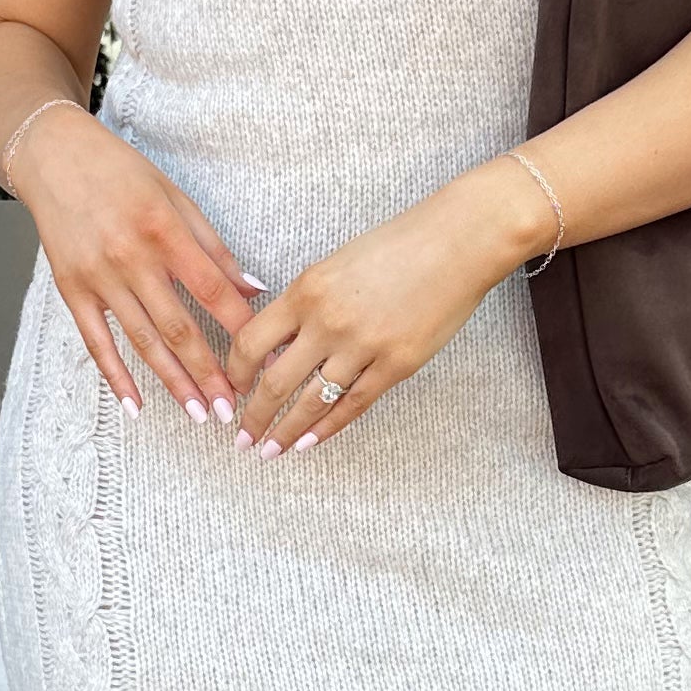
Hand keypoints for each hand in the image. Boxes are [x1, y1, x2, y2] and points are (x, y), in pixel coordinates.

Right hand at [15, 107, 259, 421]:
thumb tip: (253, 288)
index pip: (212, 292)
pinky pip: (96, 342)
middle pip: (178, 327)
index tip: (263, 360)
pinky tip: (137, 404)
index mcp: (164, 230)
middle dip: (209, 373)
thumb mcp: (175, 197)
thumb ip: (213, 247)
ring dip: (173, 382)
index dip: (240, 330)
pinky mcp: (71, 289)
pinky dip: (116, 376)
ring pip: (142, 341)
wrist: (53, 156)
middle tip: (232, 409)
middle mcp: (131, 257)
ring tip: (198, 413)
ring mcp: (98, 277)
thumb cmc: (120, 172)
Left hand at [226, 161, 538, 454]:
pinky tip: (308, 443)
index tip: (230, 390)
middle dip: (253, 416)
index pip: (251, 342)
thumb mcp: (336, 264)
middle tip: (241, 438)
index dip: (234, 373)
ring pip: (311, 402)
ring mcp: (363, 346)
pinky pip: (353, 405)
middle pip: (274, 382)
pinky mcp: (397, 364)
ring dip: (285, 432)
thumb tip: (277, 345)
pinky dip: (327, 428)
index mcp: (306, 289)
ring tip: (270, 450)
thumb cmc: (399, 245)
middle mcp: (328, 320)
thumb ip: (305, 303)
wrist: (459, 240)